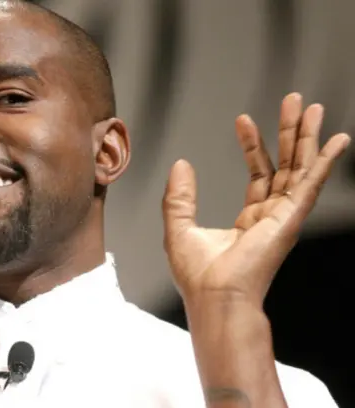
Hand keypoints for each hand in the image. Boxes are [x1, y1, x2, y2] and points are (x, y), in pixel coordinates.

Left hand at [162, 93, 349, 307]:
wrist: (214, 296)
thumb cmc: (198, 275)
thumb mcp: (179, 227)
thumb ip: (181, 196)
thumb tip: (181, 164)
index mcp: (250, 220)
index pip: (258, 174)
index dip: (253, 146)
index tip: (244, 119)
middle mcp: (272, 217)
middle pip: (286, 165)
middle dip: (289, 133)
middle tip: (294, 101)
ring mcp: (284, 218)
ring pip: (299, 168)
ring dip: (306, 137)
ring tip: (311, 107)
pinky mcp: (291, 219)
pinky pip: (311, 184)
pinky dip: (324, 161)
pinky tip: (337, 140)